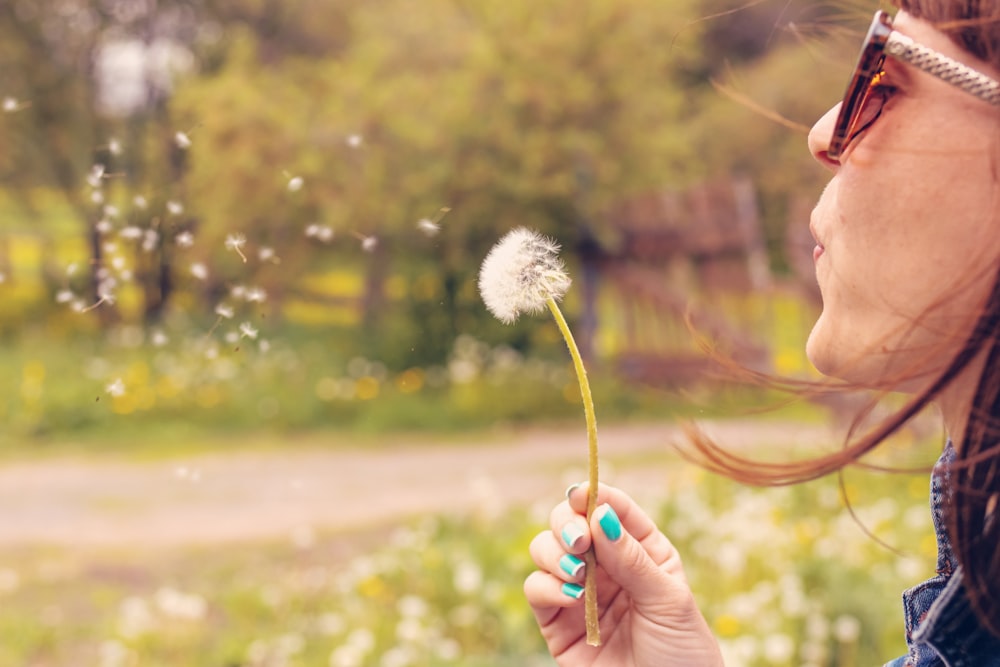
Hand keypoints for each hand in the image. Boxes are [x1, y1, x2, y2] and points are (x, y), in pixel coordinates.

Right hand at [524, 483, 723, 665]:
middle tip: (580, 541)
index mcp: (642, 552)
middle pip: (570, 523)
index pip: (612, 510)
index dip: (594, 495)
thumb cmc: (682, 654)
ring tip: (578, 572)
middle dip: (567, 523)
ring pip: (545, 550)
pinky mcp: (556, 624)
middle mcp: (607, 567)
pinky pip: (536, 589)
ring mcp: (578, 593)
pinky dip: (547, 585)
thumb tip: (601, 514)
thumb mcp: (669, 601)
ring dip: (554, 552)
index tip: (581, 493)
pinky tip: (571, 596)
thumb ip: (632, 558)